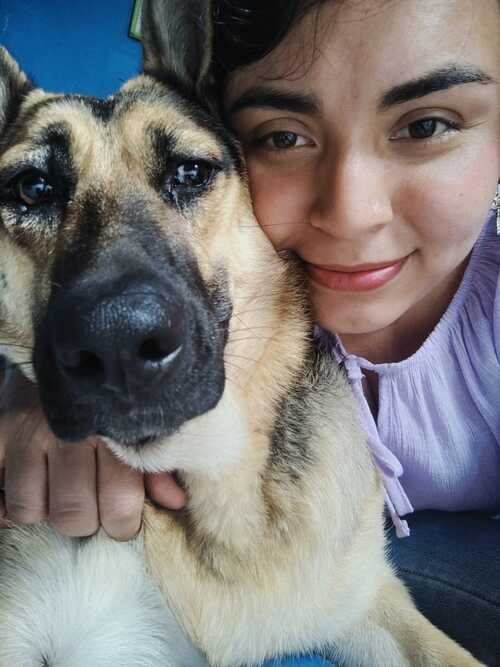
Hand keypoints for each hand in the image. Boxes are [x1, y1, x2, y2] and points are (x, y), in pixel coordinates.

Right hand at [0, 367, 185, 538]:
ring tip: (57, 490)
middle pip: (72, 515)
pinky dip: (6, 506)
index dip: (122, 525)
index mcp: (113, 432)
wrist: (64, 342)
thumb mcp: (137, 423)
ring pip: (30, 509)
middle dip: (85, 520)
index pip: (119, 505)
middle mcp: (69, 433)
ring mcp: (27, 433)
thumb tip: (175, 502)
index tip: (122, 519)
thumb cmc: (106, 392)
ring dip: (45, 509)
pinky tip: (27, 489)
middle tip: (90, 504)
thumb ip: (156, 464)